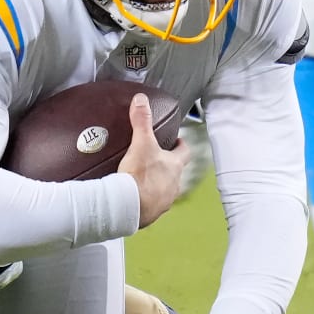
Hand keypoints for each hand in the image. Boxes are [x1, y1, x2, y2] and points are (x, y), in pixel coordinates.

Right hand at [119, 93, 190, 227]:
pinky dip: (146, 200)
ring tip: (143, 180)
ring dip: (157, 185)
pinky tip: (135, 197)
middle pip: (175, 172)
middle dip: (167, 166)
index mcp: (174, 166)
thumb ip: (141, 121)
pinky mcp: (152, 213)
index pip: (184, 152)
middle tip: (155, 160)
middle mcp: (174, 184)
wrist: (129, 205)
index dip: (180, 146)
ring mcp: (164, 201)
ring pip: (165, 190)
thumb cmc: (140, 175)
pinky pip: (152, 205)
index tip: (176, 141)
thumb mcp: (140, 143)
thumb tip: (141, 99)